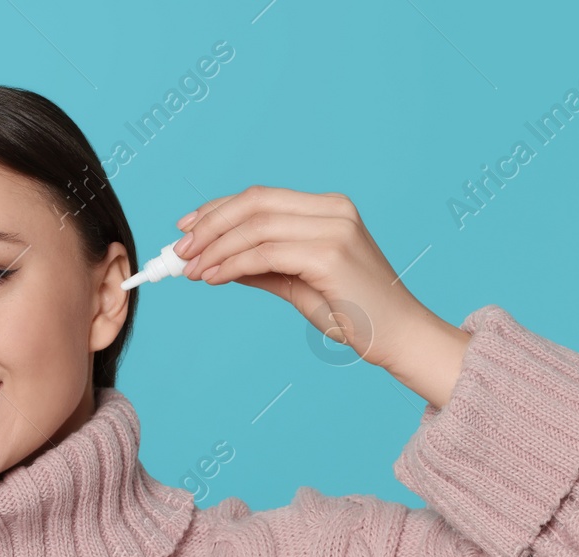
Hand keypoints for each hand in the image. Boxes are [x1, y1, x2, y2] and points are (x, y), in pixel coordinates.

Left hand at [170, 185, 471, 406]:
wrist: (399, 337)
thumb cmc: (354, 313)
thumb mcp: (298, 283)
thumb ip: (262, 266)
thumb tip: (216, 259)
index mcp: (329, 208)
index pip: (261, 197)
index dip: (218, 209)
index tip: (185, 227)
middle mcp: (333, 210)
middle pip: (254, 203)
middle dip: (210, 225)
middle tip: (179, 250)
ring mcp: (334, 229)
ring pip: (255, 226)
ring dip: (215, 248)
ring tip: (192, 269)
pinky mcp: (329, 255)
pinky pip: (265, 253)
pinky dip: (232, 264)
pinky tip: (214, 278)